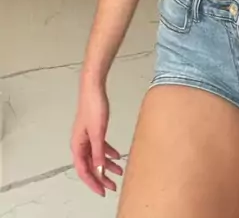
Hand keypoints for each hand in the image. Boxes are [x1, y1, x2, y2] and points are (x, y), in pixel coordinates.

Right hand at [70, 82, 122, 196]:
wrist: (93, 88)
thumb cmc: (93, 106)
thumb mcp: (98, 133)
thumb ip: (98, 153)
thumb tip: (99, 170)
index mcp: (77, 145)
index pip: (84, 171)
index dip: (93, 183)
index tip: (103, 191)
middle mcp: (80, 143)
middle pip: (90, 166)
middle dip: (101, 177)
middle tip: (112, 186)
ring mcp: (86, 136)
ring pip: (96, 156)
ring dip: (107, 165)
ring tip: (119, 171)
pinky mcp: (93, 130)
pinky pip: (100, 146)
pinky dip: (108, 153)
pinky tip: (116, 155)